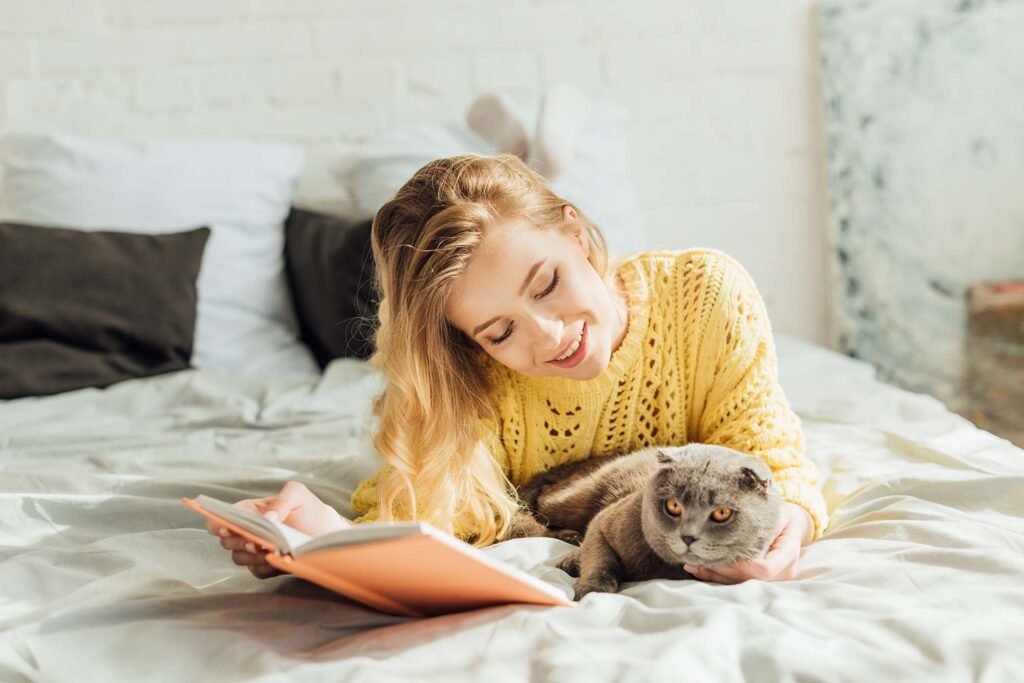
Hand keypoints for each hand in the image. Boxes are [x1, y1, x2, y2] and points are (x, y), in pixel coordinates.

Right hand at [204, 481, 352, 579]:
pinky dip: (263, 567)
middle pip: (227, 541)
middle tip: (254, 542)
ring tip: (268, 551)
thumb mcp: (298, 494)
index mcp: (249, 511)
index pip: (221, 517)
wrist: (328, 533)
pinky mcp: (266, 566)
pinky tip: (276, 562)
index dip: (218, 523)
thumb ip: (281, 500)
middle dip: (238, 542)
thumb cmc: (311, 510)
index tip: (227, 528)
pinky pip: (256, 571)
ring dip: (250, 556)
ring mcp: (256, 550)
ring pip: (238, 558)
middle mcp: (248, 531)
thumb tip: (267, 519)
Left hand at [683, 502, 811, 583]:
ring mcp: (774, 579)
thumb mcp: (774, 511)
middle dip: (721, 572)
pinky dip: (719, 576)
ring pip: (742, 583)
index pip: (764, 569)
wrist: (790, 522)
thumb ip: (759, 523)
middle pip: (750, 580)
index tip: (718, 553)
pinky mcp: (762, 580)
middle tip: (695, 561)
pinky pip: (740, 582)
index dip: (740, 566)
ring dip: (716, 576)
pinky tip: (700, 569)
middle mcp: (784, 571)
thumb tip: (734, 524)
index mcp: (789, 554)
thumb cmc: (780, 514)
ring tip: (693, 565)